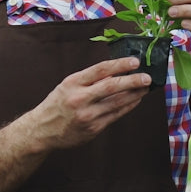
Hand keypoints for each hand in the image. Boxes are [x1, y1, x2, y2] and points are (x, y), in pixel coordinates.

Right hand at [30, 57, 151, 149]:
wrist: (42, 130)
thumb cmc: (58, 104)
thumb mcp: (68, 85)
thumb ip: (90, 80)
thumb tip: (116, 73)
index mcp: (73, 83)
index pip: (100, 69)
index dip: (120, 64)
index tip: (135, 61)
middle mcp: (80, 98)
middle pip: (112, 86)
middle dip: (133, 80)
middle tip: (148, 77)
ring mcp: (87, 115)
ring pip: (117, 102)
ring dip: (135, 94)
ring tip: (145, 87)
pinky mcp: (93, 128)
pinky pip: (116, 115)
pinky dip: (128, 106)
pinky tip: (135, 100)